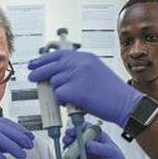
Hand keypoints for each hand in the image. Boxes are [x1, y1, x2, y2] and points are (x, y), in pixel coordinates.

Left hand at [28, 50, 142, 126]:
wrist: (126, 103)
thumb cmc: (112, 92)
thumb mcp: (95, 71)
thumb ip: (77, 69)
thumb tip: (57, 74)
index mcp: (85, 57)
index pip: (58, 55)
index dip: (43, 59)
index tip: (34, 63)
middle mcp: (80, 63)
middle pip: (50, 66)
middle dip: (39, 72)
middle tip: (31, 77)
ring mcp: (77, 75)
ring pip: (54, 82)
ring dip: (58, 92)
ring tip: (71, 97)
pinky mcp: (75, 89)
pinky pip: (59, 95)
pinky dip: (63, 101)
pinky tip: (74, 103)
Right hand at [63, 127, 133, 158]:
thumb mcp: (110, 152)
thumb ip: (99, 148)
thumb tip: (87, 144)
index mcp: (98, 136)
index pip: (87, 128)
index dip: (80, 126)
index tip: (75, 128)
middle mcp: (89, 141)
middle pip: (77, 134)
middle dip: (71, 134)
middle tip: (68, 136)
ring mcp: (84, 150)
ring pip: (72, 144)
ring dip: (68, 142)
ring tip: (66, 143)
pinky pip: (72, 155)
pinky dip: (68, 153)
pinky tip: (67, 152)